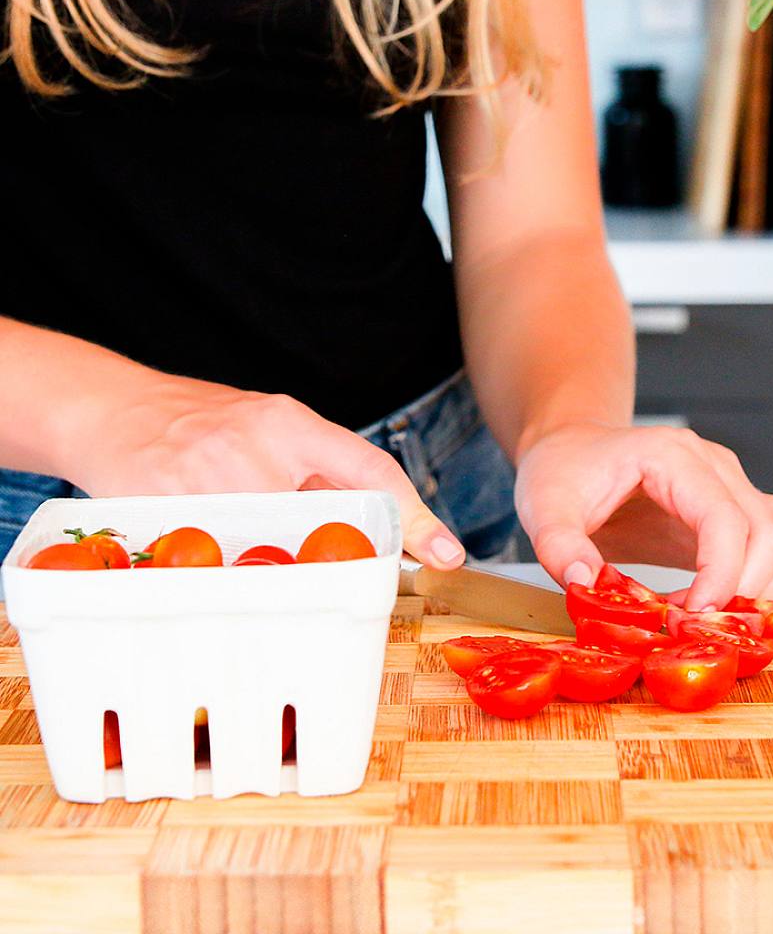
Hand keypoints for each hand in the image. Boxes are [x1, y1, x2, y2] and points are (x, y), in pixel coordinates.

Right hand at [63, 369, 465, 568]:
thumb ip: (315, 467)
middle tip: (338, 580)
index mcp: (291, 422)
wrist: (112, 407)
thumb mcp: (267, 426)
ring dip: (271, 571)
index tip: (447, 553)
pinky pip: (211, 560)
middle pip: (320, 525)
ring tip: (254, 564)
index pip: (371, 468)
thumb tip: (379, 527)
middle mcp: (257, 444)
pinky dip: (220, 573)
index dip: (416, 514)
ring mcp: (209, 475)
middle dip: (333, 560)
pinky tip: (209, 565)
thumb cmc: (200, 421)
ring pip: (266, 551)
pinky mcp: (165, 504)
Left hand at [514, 422, 772, 609]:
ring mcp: (734, 485)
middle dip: (745, 593)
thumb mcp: (543, 506)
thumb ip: (558, 545)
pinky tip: (736, 599)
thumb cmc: (563, 471)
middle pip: (770, 533)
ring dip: (771, 587)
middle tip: (697, 629)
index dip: (721, 577)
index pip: (725, 519)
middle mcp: (716, 466)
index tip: (694, 619)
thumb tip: (584, 584)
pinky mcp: (739, 509)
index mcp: (673, 457)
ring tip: (718, 618)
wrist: (574, 451)